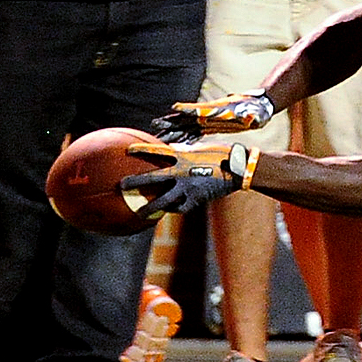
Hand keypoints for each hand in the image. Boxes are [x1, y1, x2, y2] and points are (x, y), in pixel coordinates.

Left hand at [121, 140, 256, 215]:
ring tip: (139, 213)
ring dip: (151, 207)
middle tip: (121, 186)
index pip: (158, 151)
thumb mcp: (201, 147)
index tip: (127, 150)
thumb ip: (184, 150)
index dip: (142, 150)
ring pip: (165, 200)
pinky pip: (182, 207)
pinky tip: (168, 211)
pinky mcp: (197, 199)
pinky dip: (174, 209)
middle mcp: (183, 172)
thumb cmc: (222, 153)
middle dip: (136, 182)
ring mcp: (189, 187)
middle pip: (154, 178)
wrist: (239, 168)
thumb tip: (171, 147)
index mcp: (184, 156)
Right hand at [160, 90, 275, 140]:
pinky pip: (195, 133)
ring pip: (187, 126)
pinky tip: (176, 144)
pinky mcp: (211, 126)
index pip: (200, 109)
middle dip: (172, 122)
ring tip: (159, 137)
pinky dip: (185, 138)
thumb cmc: (256, 109)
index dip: (188, 109)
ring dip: (174, 131)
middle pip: (187, 118)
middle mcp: (210, 114)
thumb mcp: (254, 113)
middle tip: (155, 125)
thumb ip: (250, 117)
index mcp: (219, 110)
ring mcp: (209, 120)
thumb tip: (252, 119)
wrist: (260, 107)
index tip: (175, 109)